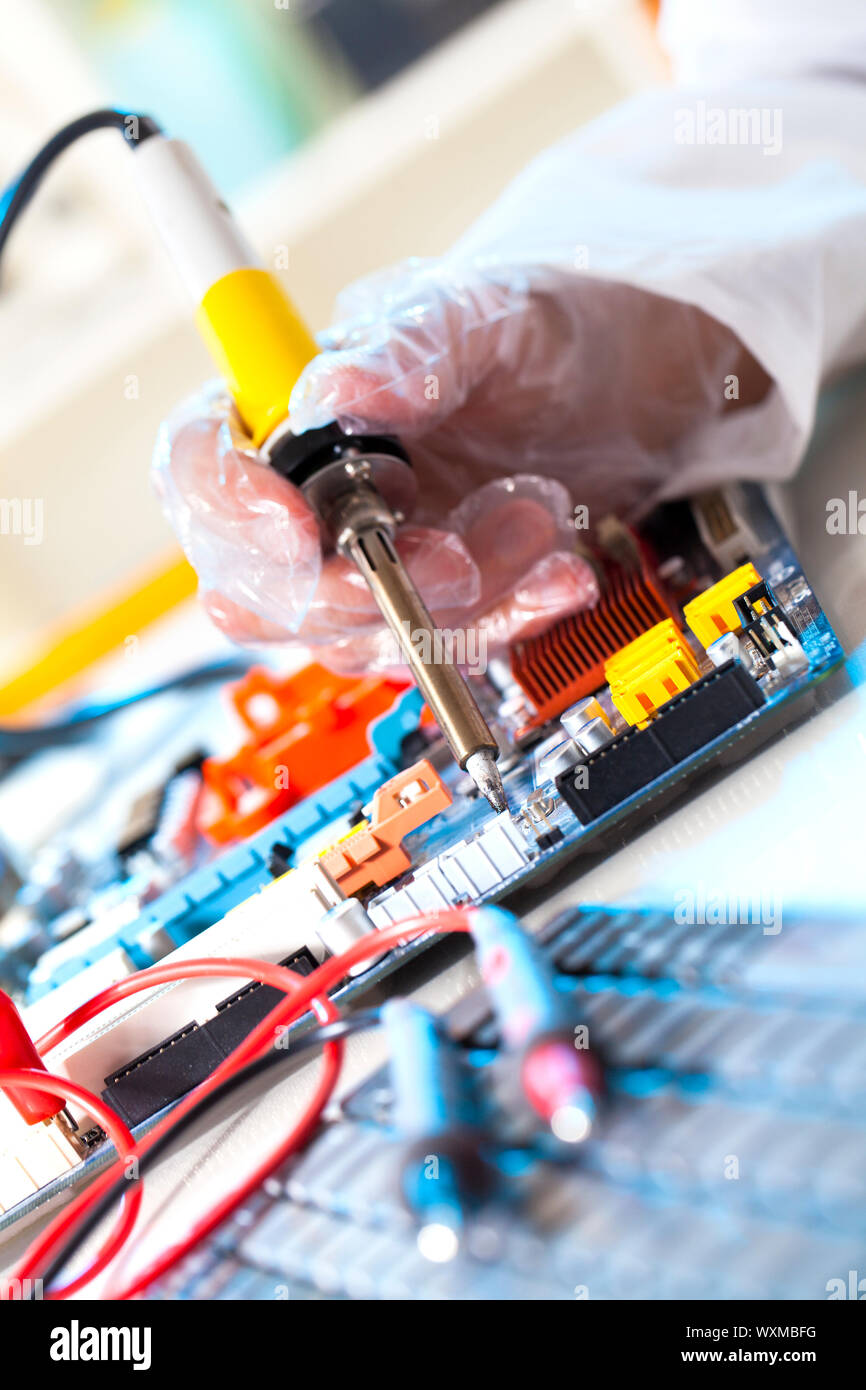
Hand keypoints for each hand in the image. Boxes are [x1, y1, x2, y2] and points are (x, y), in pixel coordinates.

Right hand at [153, 259, 766, 670]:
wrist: (634, 389)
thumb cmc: (538, 333)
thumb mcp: (481, 314)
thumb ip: (407, 347)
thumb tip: (329, 389)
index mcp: (288, 409)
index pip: (198, 468)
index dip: (224, 508)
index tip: (292, 528)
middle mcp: (311, 496)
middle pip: (257, 586)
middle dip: (355, 586)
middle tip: (449, 557)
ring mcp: (367, 558)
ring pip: (358, 633)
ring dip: (459, 596)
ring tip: (540, 520)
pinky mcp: (430, 604)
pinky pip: (439, 647)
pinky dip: (507, 618)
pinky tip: (560, 572)